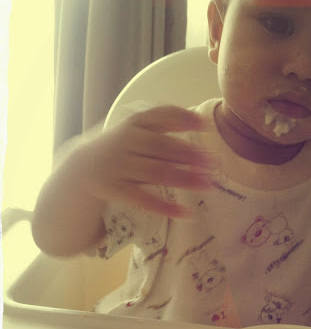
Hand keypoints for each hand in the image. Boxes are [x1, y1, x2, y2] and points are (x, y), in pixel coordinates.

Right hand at [69, 105, 214, 217]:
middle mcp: (124, 141)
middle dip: (190, 154)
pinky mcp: (112, 189)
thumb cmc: (119, 151)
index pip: (158, 115)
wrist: (79, 171)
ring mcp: (117, 165)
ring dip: (185, 179)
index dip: (182, 118)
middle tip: (214, 163)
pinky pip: (142, 199)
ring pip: (156, 172)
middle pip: (162, 146)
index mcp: (133, 124)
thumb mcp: (134, 133)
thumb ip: (161, 128)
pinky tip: (186, 213)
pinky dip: (165, 207)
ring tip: (208, 186)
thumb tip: (200, 122)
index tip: (205, 125)